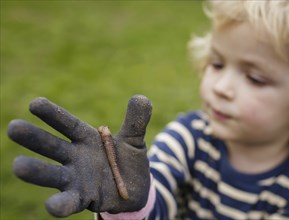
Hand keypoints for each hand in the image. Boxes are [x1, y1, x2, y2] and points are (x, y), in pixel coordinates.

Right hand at [7, 95, 151, 216]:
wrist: (135, 189)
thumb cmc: (129, 161)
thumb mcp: (135, 139)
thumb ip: (136, 121)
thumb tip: (142, 98)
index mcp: (86, 138)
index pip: (67, 124)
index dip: (52, 114)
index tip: (34, 103)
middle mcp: (76, 157)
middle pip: (52, 146)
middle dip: (34, 138)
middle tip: (13, 128)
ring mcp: (77, 179)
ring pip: (53, 174)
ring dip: (36, 171)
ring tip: (18, 166)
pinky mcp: (84, 198)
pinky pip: (69, 202)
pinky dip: (60, 205)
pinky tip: (51, 205)